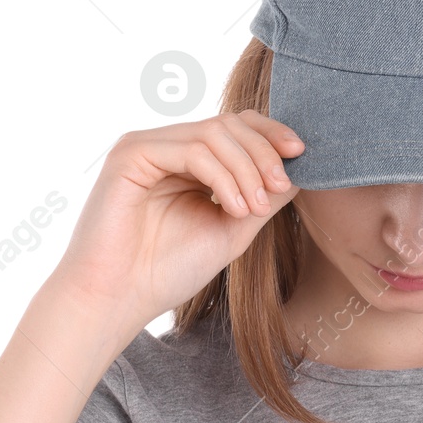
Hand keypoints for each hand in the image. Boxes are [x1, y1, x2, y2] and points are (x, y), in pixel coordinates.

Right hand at [53, 109, 302, 321]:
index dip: (271, 135)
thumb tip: (301, 167)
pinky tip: (232, 208)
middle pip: (230, 123)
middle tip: (280, 188)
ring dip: (246, 170)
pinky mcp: (131, 154)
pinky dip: (220, 176)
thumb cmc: (168, 270)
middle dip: (263, 153)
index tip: (302, 154)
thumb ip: (263, 197)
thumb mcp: (232, 228)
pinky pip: (190, 150)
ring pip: (214, 133)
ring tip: (253, 209)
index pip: (237, 127)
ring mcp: (147, 145)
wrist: (120, 299)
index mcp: (188, 160)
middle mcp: (166, 145)